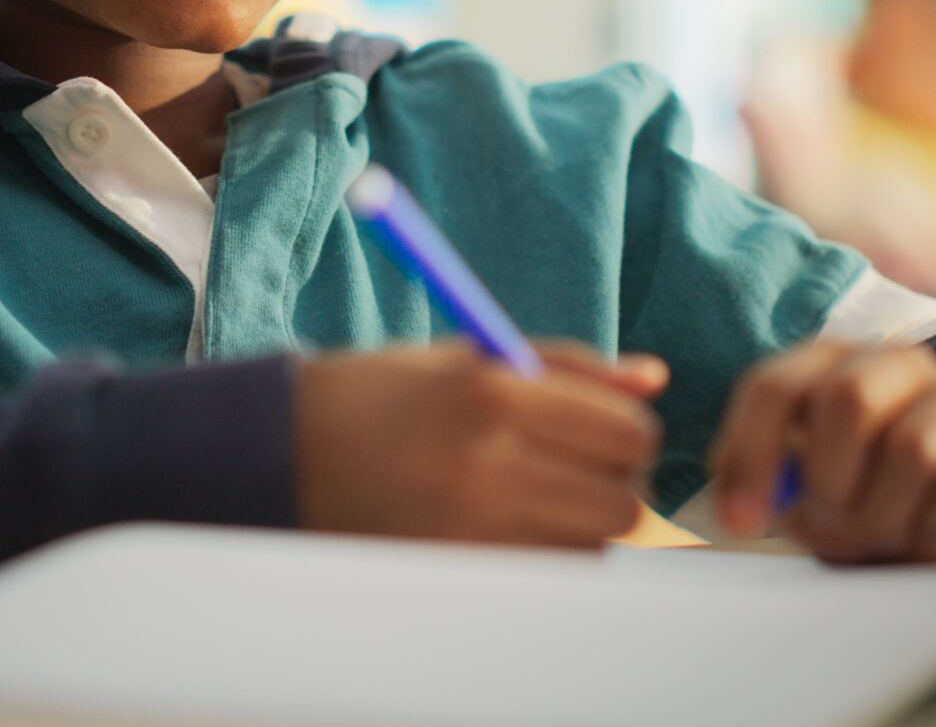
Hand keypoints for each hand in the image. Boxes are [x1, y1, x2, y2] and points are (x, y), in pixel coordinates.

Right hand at [293, 340, 666, 547]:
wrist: (282, 451)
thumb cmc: (382, 394)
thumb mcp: (470, 357)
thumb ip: (567, 367)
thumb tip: (653, 380)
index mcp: (494, 392)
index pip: (625, 433)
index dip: (628, 435)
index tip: (603, 434)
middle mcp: (488, 461)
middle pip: (622, 502)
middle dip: (613, 485)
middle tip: (576, 470)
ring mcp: (471, 526)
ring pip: (591, 549)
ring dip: (582, 527)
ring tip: (536, 500)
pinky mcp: (455, 569)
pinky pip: (543, 577)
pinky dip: (544, 557)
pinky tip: (508, 529)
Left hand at [708, 340, 935, 562]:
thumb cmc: (852, 490)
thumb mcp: (794, 480)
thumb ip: (756, 475)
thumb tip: (733, 499)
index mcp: (830, 359)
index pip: (776, 386)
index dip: (752, 453)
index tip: (739, 521)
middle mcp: (898, 363)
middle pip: (849, 397)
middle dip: (829, 478)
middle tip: (827, 524)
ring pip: (913, 449)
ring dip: (884, 513)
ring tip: (880, 531)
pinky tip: (925, 535)